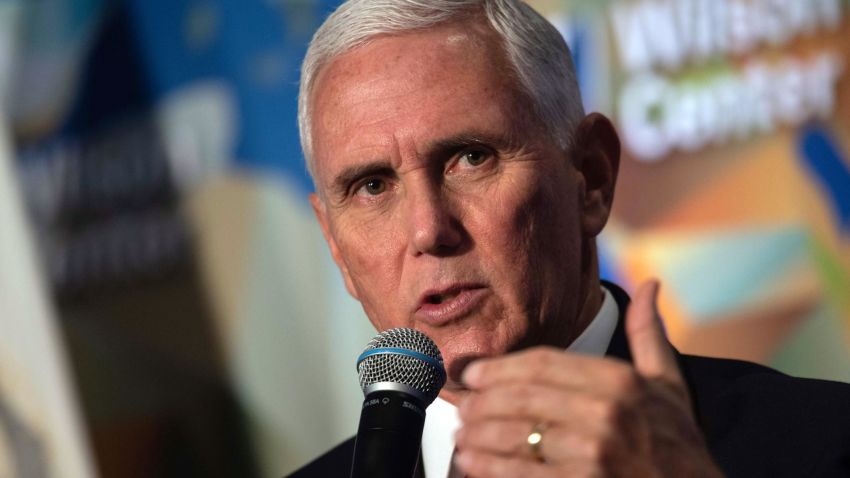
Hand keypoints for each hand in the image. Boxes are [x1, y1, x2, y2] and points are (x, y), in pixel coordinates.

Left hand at [453, 281, 723, 476]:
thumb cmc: (680, 445)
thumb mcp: (670, 385)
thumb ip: (649, 334)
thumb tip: (650, 284)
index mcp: (620, 381)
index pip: (542, 364)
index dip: (499, 367)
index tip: (473, 373)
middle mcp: (605, 412)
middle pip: (522, 397)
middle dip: (482, 401)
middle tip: (461, 406)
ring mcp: (593, 453)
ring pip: (517, 434)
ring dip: (479, 434)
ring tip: (461, 435)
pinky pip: (523, 472)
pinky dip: (490, 467)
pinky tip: (472, 463)